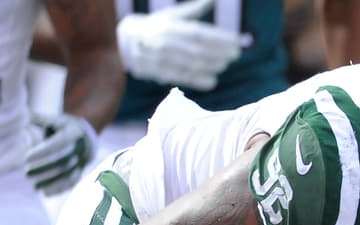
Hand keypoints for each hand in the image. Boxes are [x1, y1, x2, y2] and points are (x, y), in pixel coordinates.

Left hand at [25, 112, 95, 195]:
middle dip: (44, 168)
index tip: (26, 158)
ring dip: (51, 182)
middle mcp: (81, 148)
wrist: (86, 135)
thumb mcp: (55, 120)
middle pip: (62, 161)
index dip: (43, 151)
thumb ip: (40, 120)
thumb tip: (24, 118)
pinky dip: (59, 189)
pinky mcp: (82, 171)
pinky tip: (45, 193)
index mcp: (74, 133)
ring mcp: (83, 161)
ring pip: (68, 175)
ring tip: (34, 187)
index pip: (58, 143)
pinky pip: (72, 182)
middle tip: (26, 173)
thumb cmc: (63, 126)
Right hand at [117, 0, 245, 91]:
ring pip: (190, 64)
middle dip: (219, 52)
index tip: (236, 40)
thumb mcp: (171, 16)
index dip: (219, 38)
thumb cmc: (154, 27)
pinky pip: (180, 77)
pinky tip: (212, 81)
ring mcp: (161, 58)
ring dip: (211, 65)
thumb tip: (212, 0)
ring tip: (224, 64)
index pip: (199, 32)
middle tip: (235, 54)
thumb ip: (193, 10)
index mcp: (170, 25)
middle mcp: (165, 41)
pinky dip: (197, 80)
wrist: (123, 41)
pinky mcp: (158, 72)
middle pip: (197, 49)